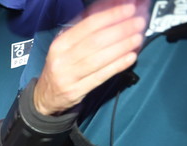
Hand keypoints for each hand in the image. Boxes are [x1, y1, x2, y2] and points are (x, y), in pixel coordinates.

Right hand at [33, 0, 148, 115]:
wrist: (46, 96)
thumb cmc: (62, 65)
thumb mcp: (68, 44)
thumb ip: (88, 28)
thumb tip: (111, 8)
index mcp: (61, 43)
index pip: (88, 25)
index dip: (111, 15)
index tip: (129, 8)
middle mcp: (62, 59)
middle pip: (96, 41)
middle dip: (121, 29)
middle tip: (139, 22)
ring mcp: (69, 76)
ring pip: (99, 58)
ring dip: (122, 46)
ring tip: (138, 37)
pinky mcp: (76, 91)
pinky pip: (101, 76)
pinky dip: (117, 66)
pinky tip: (131, 57)